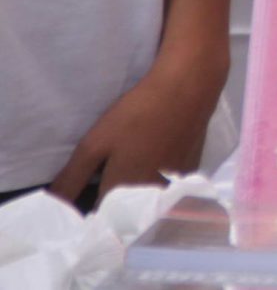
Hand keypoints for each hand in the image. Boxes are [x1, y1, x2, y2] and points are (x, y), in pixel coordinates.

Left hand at [49, 55, 224, 200]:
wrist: (189, 88)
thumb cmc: (137, 115)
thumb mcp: (94, 145)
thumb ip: (70, 181)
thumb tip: (51, 208)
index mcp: (124, 196)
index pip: (99, 222)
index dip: (88, 217)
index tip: (83, 206)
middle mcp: (151, 200)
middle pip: (127, 216)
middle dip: (113, 210)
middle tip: (105, 185)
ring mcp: (174, 188)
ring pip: (148, 205)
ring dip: (137, 200)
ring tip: (130, 174)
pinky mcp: (190, 175)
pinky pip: (166, 193)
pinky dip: (157, 187)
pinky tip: (154, 164)